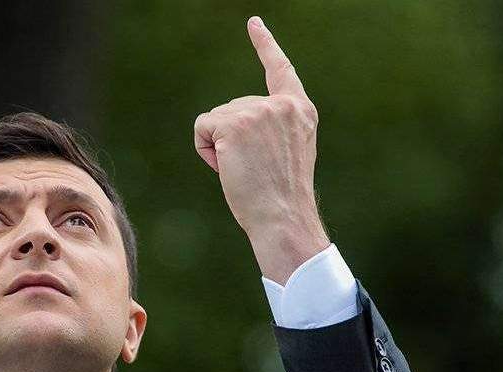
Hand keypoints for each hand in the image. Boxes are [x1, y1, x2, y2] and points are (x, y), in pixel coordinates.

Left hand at [193, 16, 329, 283]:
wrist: (283, 217)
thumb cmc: (280, 198)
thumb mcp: (285, 153)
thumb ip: (270, 128)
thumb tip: (231, 124)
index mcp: (300, 112)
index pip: (280, 70)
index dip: (265, 45)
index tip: (253, 23)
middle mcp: (281, 105)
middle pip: (232, 108)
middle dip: (230, 139)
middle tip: (252, 170)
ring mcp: (258, 111)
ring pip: (215, 120)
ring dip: (218, 147)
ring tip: (243, 171)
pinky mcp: (234, 122)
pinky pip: (203, 128)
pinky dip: (205, 149)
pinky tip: (226, 167)